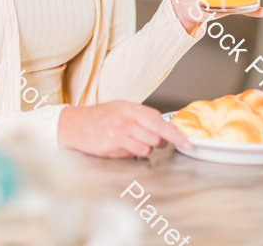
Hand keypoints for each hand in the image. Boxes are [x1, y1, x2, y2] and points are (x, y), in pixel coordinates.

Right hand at [57, 101, 192, 157]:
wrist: (74, 125)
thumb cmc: (100, 117)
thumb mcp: (122, 108)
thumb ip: (143, 116)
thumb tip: (165, 126)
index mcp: (130, 108)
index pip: (160, 122)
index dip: (176, 135)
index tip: (188, 143)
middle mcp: (125, 120)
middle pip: (157, 137)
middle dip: (157, 141)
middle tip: (145, 138)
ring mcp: (118, 134)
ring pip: (147, 148)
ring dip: (143, 147)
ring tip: (129, 141)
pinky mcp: (111, 147)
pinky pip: (133, 154)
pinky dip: (132, 153)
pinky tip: (121, 146)